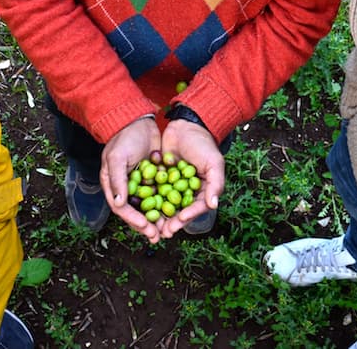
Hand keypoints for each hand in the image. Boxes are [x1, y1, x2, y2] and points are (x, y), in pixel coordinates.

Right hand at [101, 116, 162, 242]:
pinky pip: (160, 196)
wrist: (140, 121)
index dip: (133, 220)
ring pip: (149, 208)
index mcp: (113, 186)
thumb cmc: (124, 138)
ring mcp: (141, 185)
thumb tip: (119, 204)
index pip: (121, 208)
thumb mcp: (117, 157)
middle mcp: (126, 189)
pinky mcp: (154, 180)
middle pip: (135, 213)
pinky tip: (176, 214)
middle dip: (146, 226)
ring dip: (157, 221)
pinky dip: (166, 206)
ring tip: (167, 231)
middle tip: (157, 236)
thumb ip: (118, 180)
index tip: (145, 227)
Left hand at [158, 118, 223, 238]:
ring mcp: (172, 185)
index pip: (196, 208)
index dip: (188, 216)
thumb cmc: (204, 144)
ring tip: (152, 226)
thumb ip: (216, 184)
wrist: (185, 125)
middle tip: (163, 231)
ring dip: (159, 216)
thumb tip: (213, 205)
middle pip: (179, 211)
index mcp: (202, 191)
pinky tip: (140, 208)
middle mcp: (187, 192)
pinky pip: (154, 191)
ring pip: (165, 205)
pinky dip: (148, 200)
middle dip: (172, 222)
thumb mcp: (214, 163)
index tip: (179, 221)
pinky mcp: (160, 178)